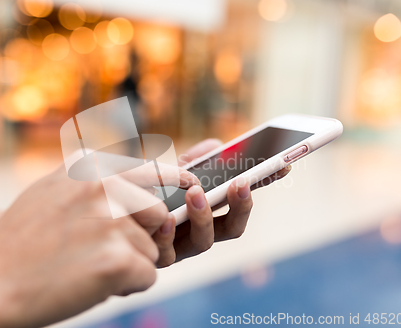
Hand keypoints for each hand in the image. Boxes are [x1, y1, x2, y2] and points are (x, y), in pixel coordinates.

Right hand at [0, 165, 193, 327]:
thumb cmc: (21, 238)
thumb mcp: (54, 188)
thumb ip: (93, 175)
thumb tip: (139, 168)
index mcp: (92, 169)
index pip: (154, 171)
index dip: (175, 181)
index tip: (192, 186)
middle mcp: (105, 188)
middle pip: (160, 214)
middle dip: (144, 236)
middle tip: (108, 250)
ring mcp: (112, 222)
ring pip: (154, 249)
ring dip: (131, 264)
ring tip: (90, 267)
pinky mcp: (117, 260)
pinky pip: (148, 275)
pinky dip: (128, 285)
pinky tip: (94, 283)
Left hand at [152, 139, 290, 265]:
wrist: (117, 215)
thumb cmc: (146, 195)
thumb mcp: (170, 174)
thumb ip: (193, 161)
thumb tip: (216, 145)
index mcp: (210, 212)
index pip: (242, 199)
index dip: (264, 184)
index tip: (283, 165)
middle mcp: (201, 232)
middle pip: (233, 228)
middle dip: (241, 206)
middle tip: (241, 183)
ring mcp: (182, 247)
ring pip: (204, 242)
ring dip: (204, 217)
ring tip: (196, 192)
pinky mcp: (158, 256)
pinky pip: (167, 250)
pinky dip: (168, 233)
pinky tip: (165, 216)